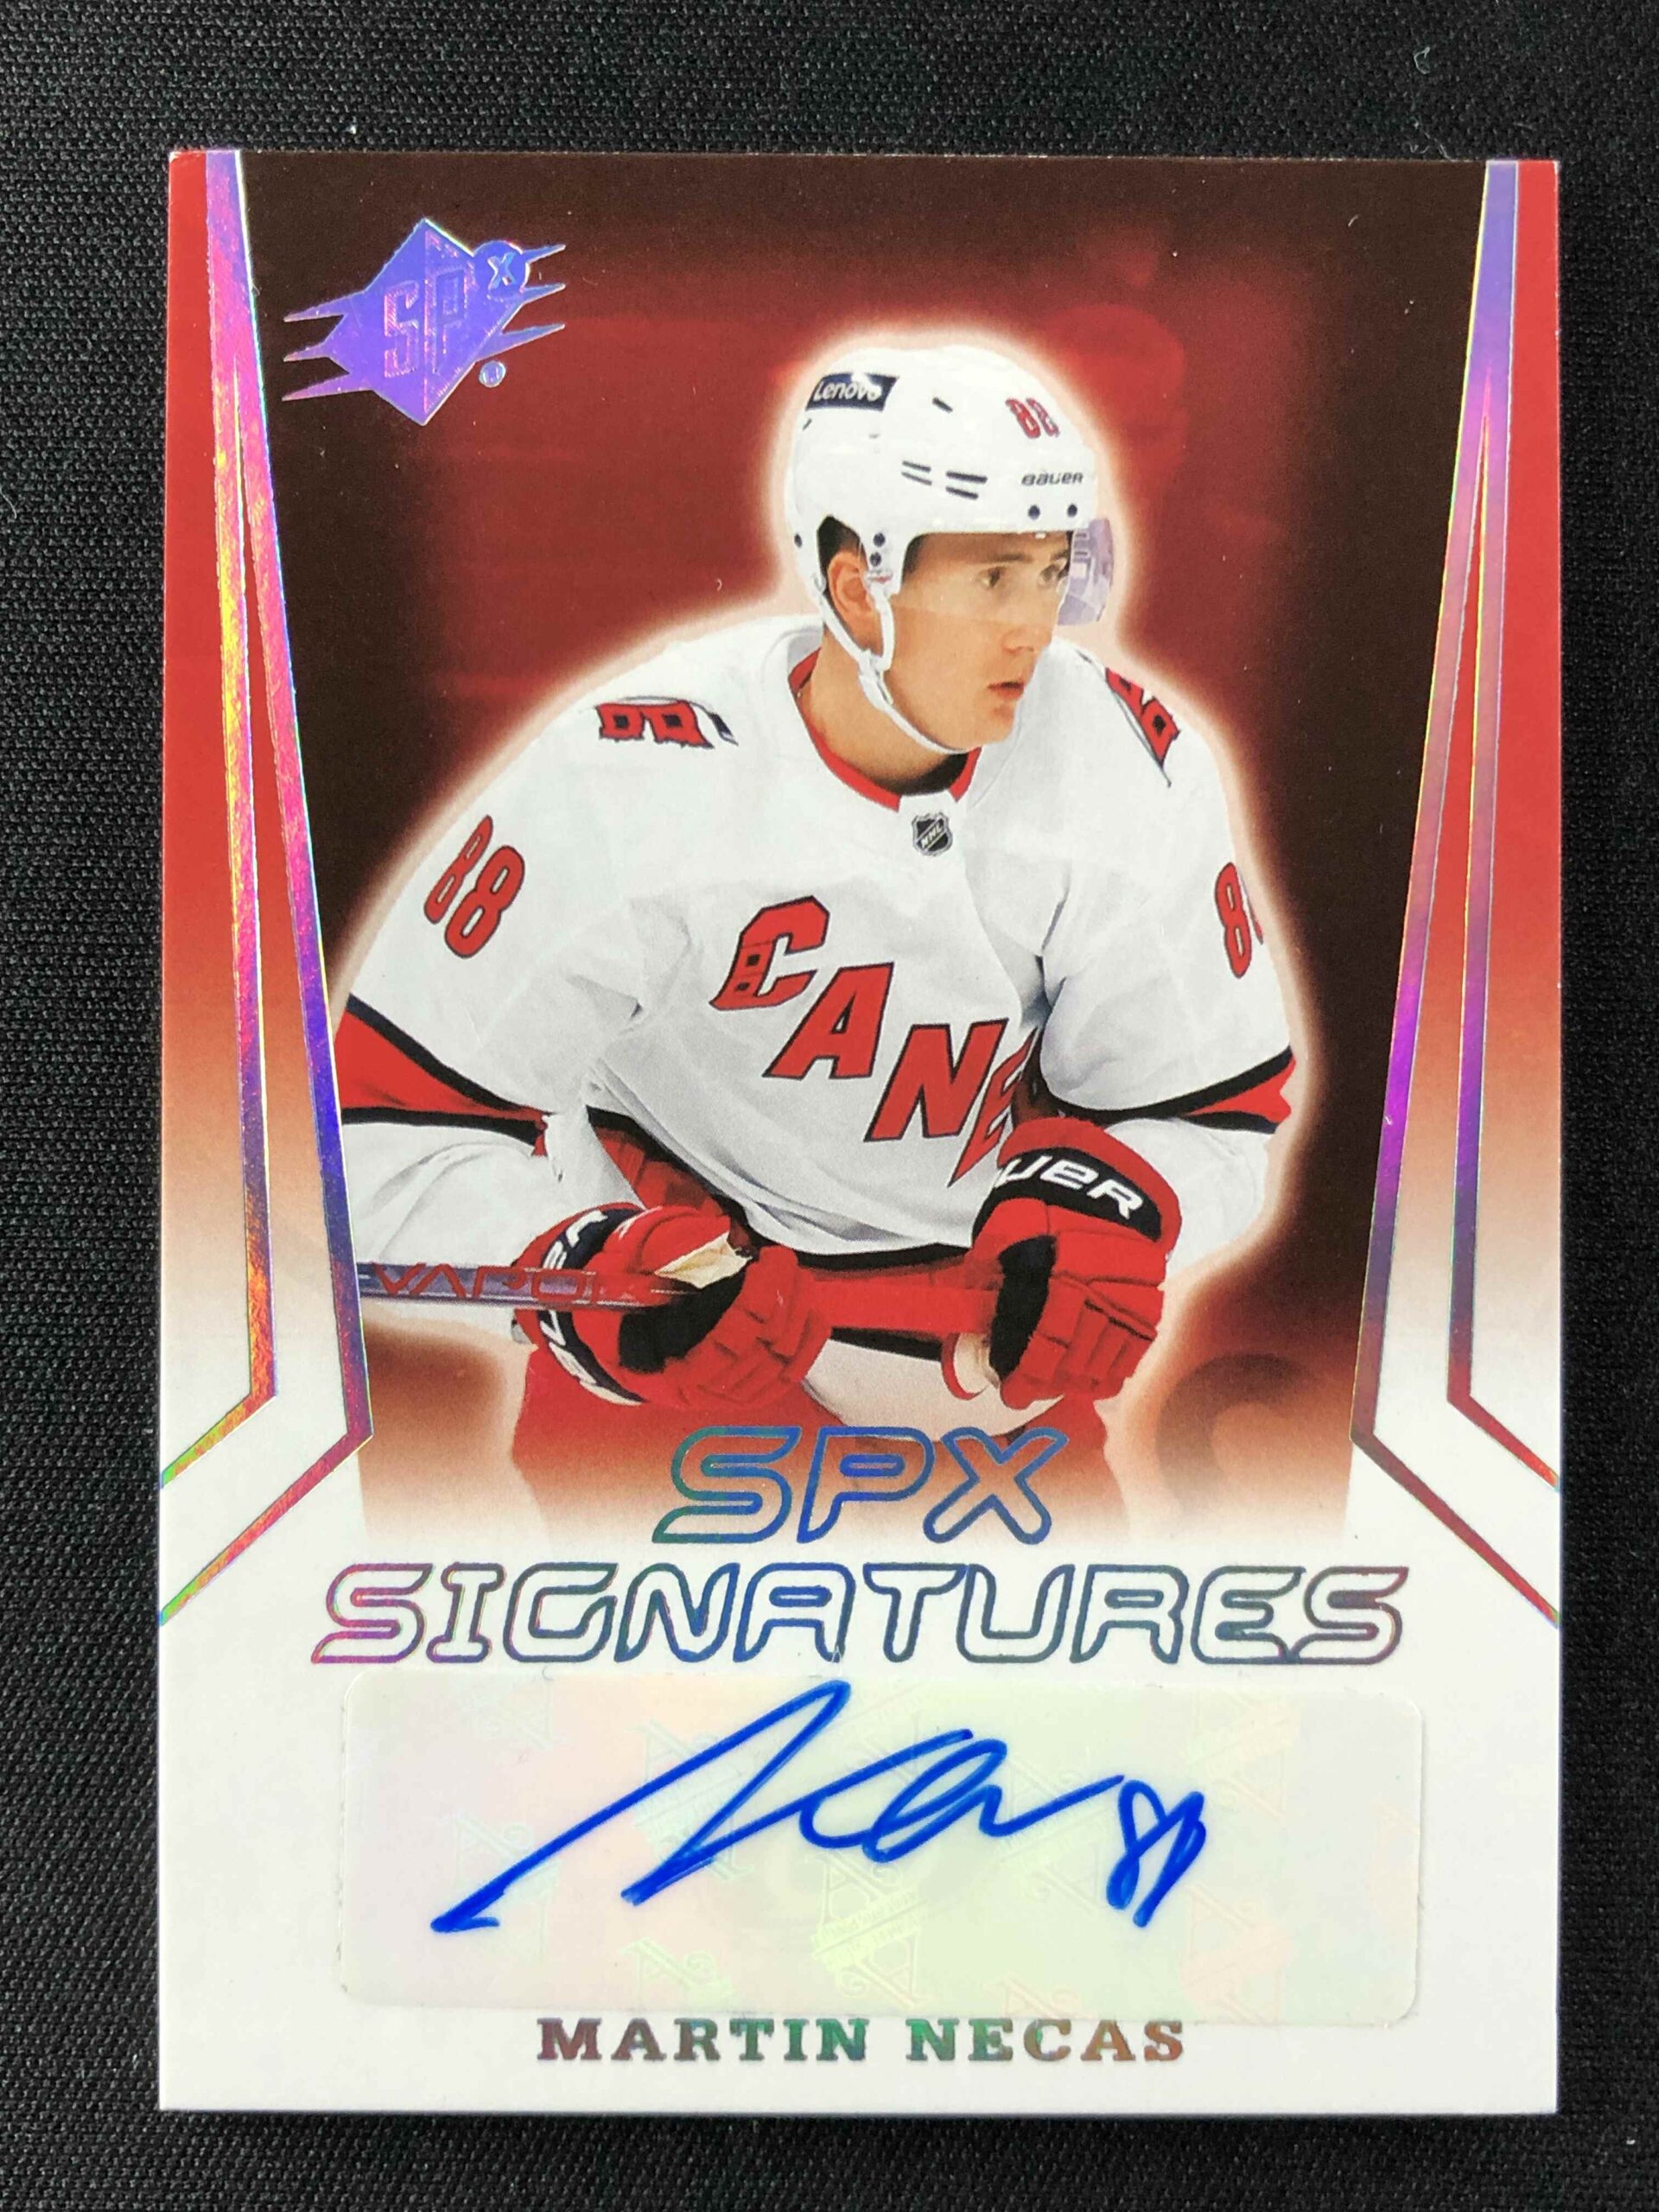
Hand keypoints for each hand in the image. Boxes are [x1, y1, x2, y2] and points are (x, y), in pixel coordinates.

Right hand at [516, 1204, 828, 1411]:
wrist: (612, 1318)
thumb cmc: (620, 1284)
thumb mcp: (626, 1258)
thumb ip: (665, 1249)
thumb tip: (716, 1238)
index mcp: (658, 1363)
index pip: (725, 1342)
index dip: (756, 1301)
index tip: (769, 1260)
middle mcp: (692, 1389)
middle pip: (758, 1352)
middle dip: (781, 1301)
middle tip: (783, 1260)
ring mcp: (718, 1395)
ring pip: (775, 1365)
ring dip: (796, 1317)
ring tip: (797, 1277)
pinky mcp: (738, 1391)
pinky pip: (782, 1378)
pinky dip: (804, 1348)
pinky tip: (815, 1315)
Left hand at [965, 1118, 1179, 1409]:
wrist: (1091, 1178)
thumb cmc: (1032, 1210)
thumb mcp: (994, 1242)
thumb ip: (980, 1297)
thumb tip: (966, 1354)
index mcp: (1042, 1267)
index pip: (1036, 1339)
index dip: (1024, 1375)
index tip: (1012, 1394)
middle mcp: (1085, 1280)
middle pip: (1071, 1352)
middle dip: (1049, 1381)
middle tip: (1035, 1393)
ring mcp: (1120, 1285)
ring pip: (1105, 1352)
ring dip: (1082, 1379)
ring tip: (1065, 1388)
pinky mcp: (1148, 1289)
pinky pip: (1136, 1341)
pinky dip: (1118, 1365)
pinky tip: (1101, 1380)